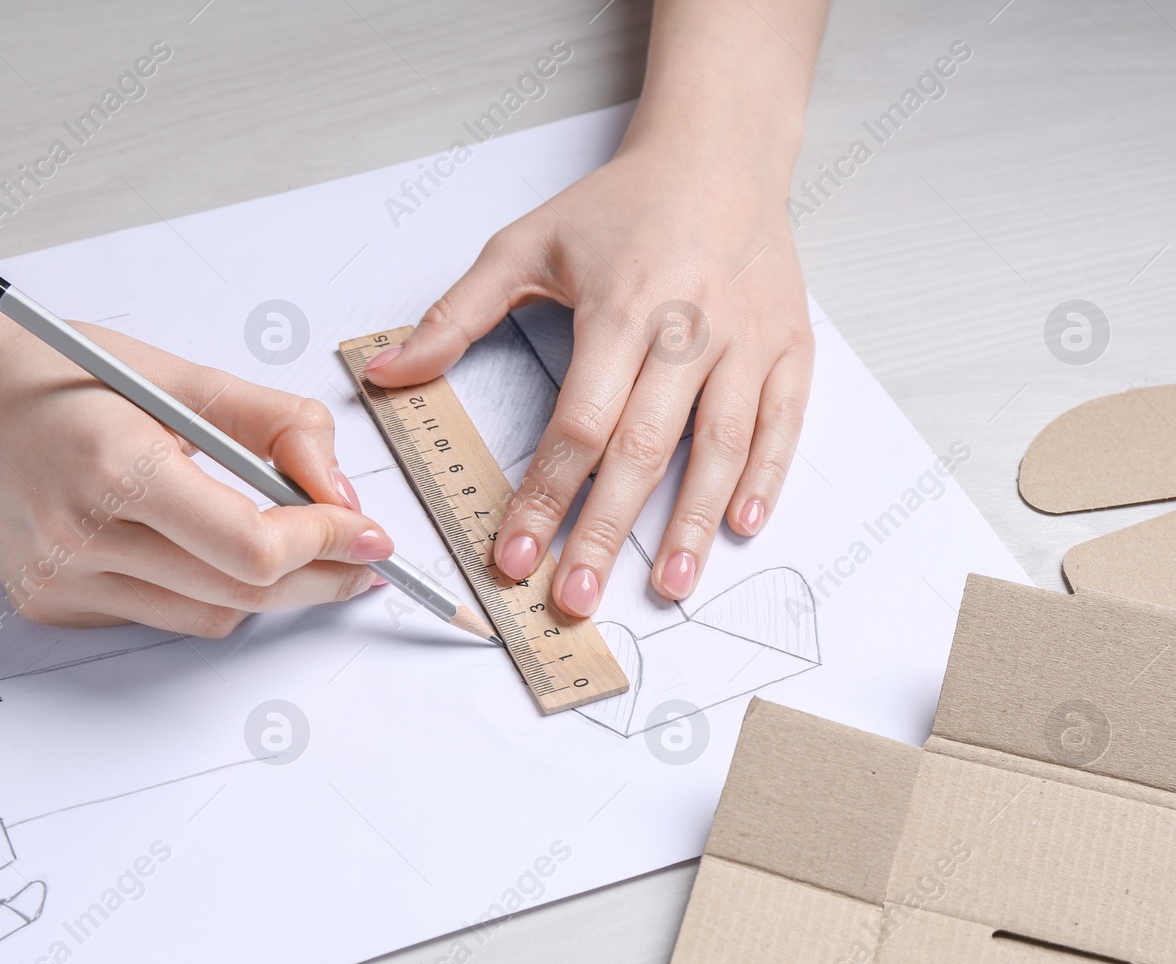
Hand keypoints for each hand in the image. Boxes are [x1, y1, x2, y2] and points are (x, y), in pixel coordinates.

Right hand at [0, 324, 388, 636]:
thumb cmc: (70, 376)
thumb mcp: (182, 376)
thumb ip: (277, 428)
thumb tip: (341, 496)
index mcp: (114, 465)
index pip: (250, 547)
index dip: (326, 545)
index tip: (370, 533)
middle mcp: (78, 536)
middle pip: (241, 594)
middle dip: (321, 578)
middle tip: (364, 559)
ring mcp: (59, 581)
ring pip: (210, 618)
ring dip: (271, 592)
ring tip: (302, 553)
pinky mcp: (49, 605)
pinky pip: (163, 617)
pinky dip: (207, 593)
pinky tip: (207, 551)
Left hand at [363, 145, 812, 615]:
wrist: (719, 153)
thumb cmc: (622, 206)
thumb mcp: (525, 243)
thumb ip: (454, 315)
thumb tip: (386, 374)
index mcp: (621, 305)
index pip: (577, 423)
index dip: (543, 497)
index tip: (514, 556)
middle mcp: (689, 327)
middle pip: (643, 448)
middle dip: (606, 531)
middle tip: (578, 598)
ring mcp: (748, 339)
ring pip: (720, 445)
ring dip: (691, 523)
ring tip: (667, 588)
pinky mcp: (790, 346)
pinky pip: (782, 423)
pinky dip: (766, 477)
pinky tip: (740, 527)